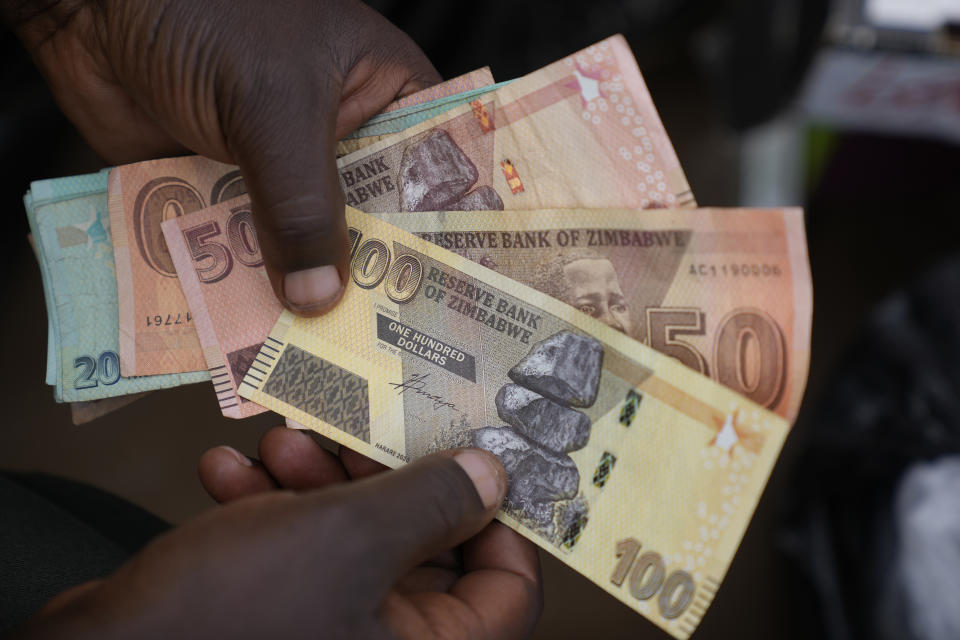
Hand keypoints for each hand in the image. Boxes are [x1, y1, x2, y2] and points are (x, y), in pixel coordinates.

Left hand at [3, 0, 440, 313]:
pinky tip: (260, 338)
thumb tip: (320, 298)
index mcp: (383, 96)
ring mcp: (283, 173)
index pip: (435, 174)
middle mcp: (341, 141)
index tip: (454, 302)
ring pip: (308, 249)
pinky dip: (247, 290)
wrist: (92, 7)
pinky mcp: (227, 197)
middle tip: (390, 350)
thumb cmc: (203, 15)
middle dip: (373, 281)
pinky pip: (248, 255)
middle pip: (372, 226)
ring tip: (327, 361)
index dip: (445, 236)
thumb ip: (302, 204)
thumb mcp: (272, 106)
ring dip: (307, 295)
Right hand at [15, 428, 541, 639]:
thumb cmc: (231, 610)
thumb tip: (494, 477)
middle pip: (424, 548)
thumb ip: (432, 501)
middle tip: (354, 427)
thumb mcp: (347, 536)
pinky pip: (299, 560)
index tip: (470, 451)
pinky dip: (270, 515)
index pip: (509, 588)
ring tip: (278, 442)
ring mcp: (330, 635)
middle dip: (382, 477)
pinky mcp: (277, 623)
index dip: (498, 514)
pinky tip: (227, 475)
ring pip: (353, 543)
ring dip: (317, 484)